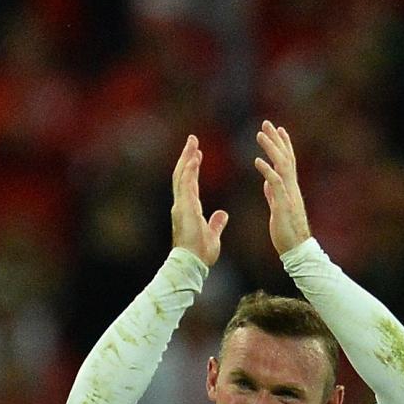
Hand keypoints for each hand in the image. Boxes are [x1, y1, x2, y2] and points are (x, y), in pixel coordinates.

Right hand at [170, 134, 228, 266]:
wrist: (193, 263)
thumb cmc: (200, 252)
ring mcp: (181, 205)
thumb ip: (216, 223)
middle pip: (183, 174)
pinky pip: (185, 185)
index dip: (192, 167)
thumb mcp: (212, 234)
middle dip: (187, 156)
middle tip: (192, 140)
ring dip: (187, 158)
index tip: (197, 153)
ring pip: (182, 176)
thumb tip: (222, 214)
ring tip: (193, 143)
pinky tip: (194, 158)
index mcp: (189, 208)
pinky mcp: (183, 208)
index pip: (190, 182)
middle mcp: (182, 204)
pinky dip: (189, 171)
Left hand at [253, 120, 312, 254]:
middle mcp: (291, 188)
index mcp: (289, 188)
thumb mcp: (278, 208)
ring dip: (271, 149)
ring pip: (282, 166)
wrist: (296, 250)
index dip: (283, 145)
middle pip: (286, 157)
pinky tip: (257, 161)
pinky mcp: (283, 204)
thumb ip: (274, 194)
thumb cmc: (287, 232)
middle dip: (276, 139)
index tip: (277, 129)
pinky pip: (276, 184)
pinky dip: (267, 171)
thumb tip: (268, 183)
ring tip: (260, 134)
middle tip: (266, 123)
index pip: (287, 161)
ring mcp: (289, 195)